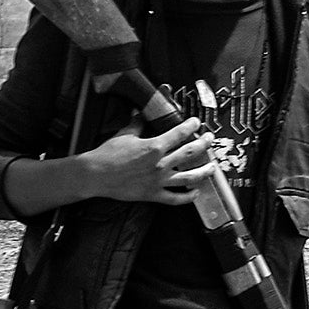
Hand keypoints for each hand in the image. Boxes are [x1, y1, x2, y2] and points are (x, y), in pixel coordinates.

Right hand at [85, 117, 217, 203]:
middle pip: (190, 153)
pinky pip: (175, 198)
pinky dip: (187, 197)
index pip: (179, 133)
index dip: (191, 126)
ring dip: (204, 171)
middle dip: (204, 144)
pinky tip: (195, 192)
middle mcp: (160, 164)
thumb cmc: (108, 154)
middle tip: (210, 139)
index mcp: (154, 146)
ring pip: (189, 177)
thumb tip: (142, 110)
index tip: (196, 123)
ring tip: (213, 167)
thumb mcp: (125, 134)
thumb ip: (138, 122)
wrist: (96, 175)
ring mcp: (159, 181)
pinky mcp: (153, 194)